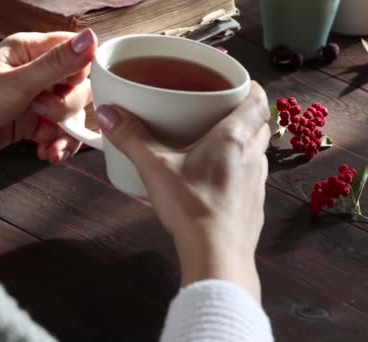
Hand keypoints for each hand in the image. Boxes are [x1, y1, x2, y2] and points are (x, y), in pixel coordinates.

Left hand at [0, 29, 97, 163]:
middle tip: (44, 112)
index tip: (71, 88)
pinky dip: (57, 144)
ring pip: (71, 113)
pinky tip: (47, 152)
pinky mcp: (31, 122)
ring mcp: (35, 99)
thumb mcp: (17, 83)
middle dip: (69, 107)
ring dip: (66, 132)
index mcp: (30, 51)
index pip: (76, 52)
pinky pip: (58, 132)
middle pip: (77, 87)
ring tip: (49, 143)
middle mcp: (36, 73)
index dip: (82, 72)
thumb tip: (89, 40)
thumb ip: (57, 64)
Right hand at [95, 82, 269, 300]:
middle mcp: (253, 155)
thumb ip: (131, 138)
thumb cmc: (192, 207)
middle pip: (260, 123)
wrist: (218, 255)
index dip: (251, 87)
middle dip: (245, 112)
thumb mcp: (156, 168)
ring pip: (259, 150)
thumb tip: (108, 113)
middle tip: (220, 110)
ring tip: (218, 142)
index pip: (259, 100)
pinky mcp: (256, 203)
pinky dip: (243, 168)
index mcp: (235, 137)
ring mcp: (258, 181)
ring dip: (246, 141)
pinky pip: (254, 175)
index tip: (236, 84)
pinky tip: (220, 178)